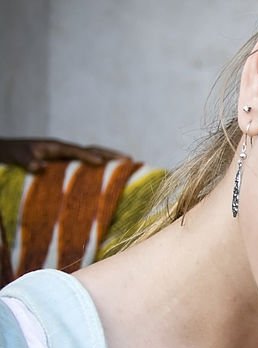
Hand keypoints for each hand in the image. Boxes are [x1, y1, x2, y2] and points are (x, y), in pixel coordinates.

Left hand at [0, 138, 127, 172]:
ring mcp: (67, 156)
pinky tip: (109, 175)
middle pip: (91, 149)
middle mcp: (64, 149)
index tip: (103, 163)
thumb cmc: (12, 153)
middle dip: (110, 154)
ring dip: (109, 159)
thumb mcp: (17, 157)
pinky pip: (87, 165)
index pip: (77, 150)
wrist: (7, 151)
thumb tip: (38, 167)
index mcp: (55, 146)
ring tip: (127, 164)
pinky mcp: (66, 163)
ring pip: (92, 155)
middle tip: (129, 158)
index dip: (89, 156)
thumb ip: (27, 161)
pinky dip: (100, 167)